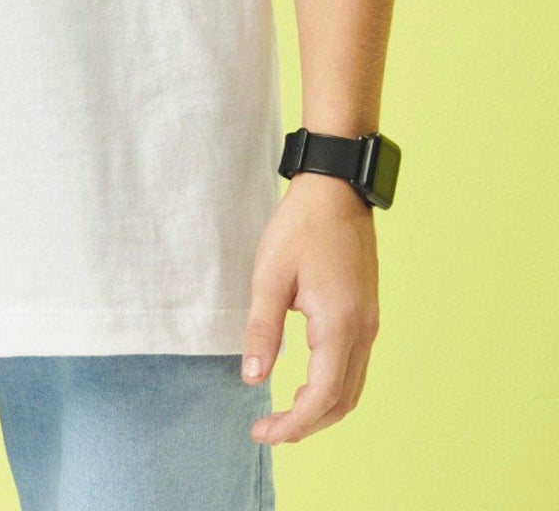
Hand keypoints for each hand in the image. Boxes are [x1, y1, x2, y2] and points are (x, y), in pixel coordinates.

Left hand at [240, 171, 379, 443]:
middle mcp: (362, 331)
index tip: (261, 432)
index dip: (292, 424)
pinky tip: (306, 384)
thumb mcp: (270, 275)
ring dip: (321, 410)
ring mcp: (369, 323)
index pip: (320, 398)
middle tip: (268, 430)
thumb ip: (262, 330)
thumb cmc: (300, 227)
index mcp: (338, 325)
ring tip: (285, 415)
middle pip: (341, 402)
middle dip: (306, 425)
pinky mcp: (367, 314)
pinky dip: (333, 388)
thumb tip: (253, 378)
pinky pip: (355, 367)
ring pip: (352, 388)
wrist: (336, 190)